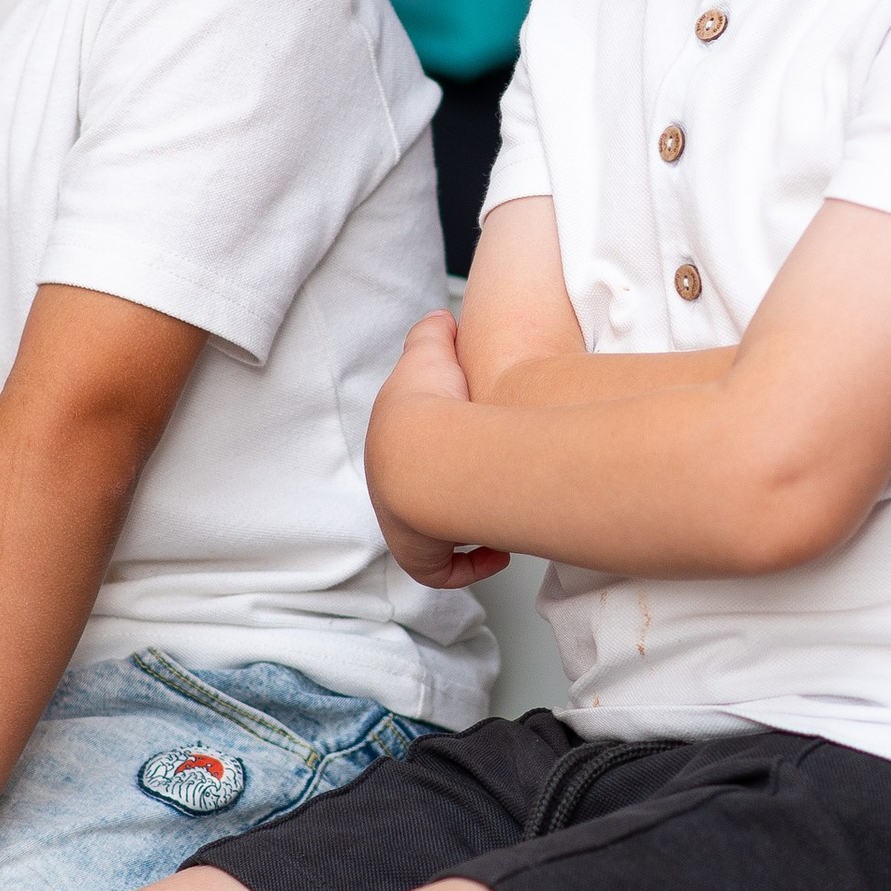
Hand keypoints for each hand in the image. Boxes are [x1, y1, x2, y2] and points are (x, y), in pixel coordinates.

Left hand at [365, 309, 509, 589]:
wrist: (424, 452)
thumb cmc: (431, 405)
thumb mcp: (429, 353)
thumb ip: (434, 333)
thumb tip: (443, 319)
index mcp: (392, 446)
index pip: (409, 457)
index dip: (439, 454)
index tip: (470, 453)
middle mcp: (390, 490)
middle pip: (420, 501)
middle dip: (454, 497)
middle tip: (488, 492)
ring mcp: (403, 526)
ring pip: (434, 539)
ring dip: (466, 533)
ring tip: (499, 525)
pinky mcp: (420, 555)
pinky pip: (443, 571)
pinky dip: (472, 565)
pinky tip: (497, 553)